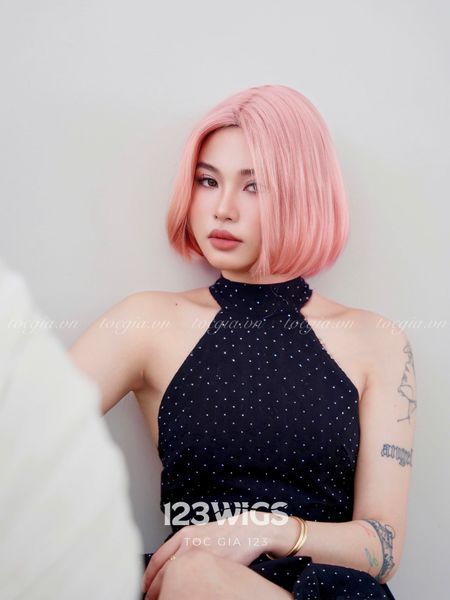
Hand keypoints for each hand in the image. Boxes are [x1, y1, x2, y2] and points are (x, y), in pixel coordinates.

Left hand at [141, 509, 277, 597]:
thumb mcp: (199, 535)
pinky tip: (185, 598)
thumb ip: (183, 548)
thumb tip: (168, 569)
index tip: (144, 588)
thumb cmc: (224, 535)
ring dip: (167, 593)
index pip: (157, 559)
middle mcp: (188, 543)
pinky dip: (185, 593)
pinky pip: (194, 583)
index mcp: (183, 535)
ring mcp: (200, 554)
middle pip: (162, 572)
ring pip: (175, 579)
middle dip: (154, 590)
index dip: (147, 577)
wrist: (248, 530)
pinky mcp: (212, 564)